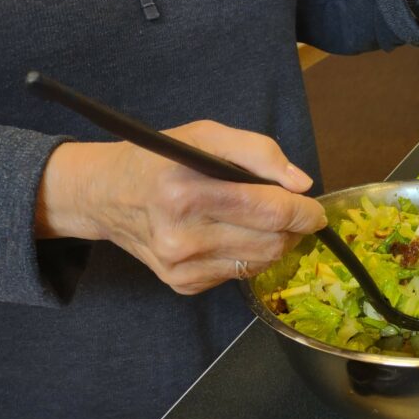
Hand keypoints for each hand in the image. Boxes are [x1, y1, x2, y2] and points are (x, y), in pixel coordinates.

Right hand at [36, 121, 327, 294]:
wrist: (104, 195)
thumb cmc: (160, 159)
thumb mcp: (205, 135)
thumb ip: (258, 152)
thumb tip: (301, 184)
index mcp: (186, 192)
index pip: (268, 211)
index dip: (304, 212)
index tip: (315, 208)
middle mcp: (181, 236)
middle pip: (272, 242)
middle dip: (293, 228)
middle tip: (292, 212)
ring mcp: (180, 266)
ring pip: (261, 262)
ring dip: (275, 242)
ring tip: (262, 221)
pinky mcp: (181, 284)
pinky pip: (239, 274)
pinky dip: (248, 255)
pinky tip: (231, 235)